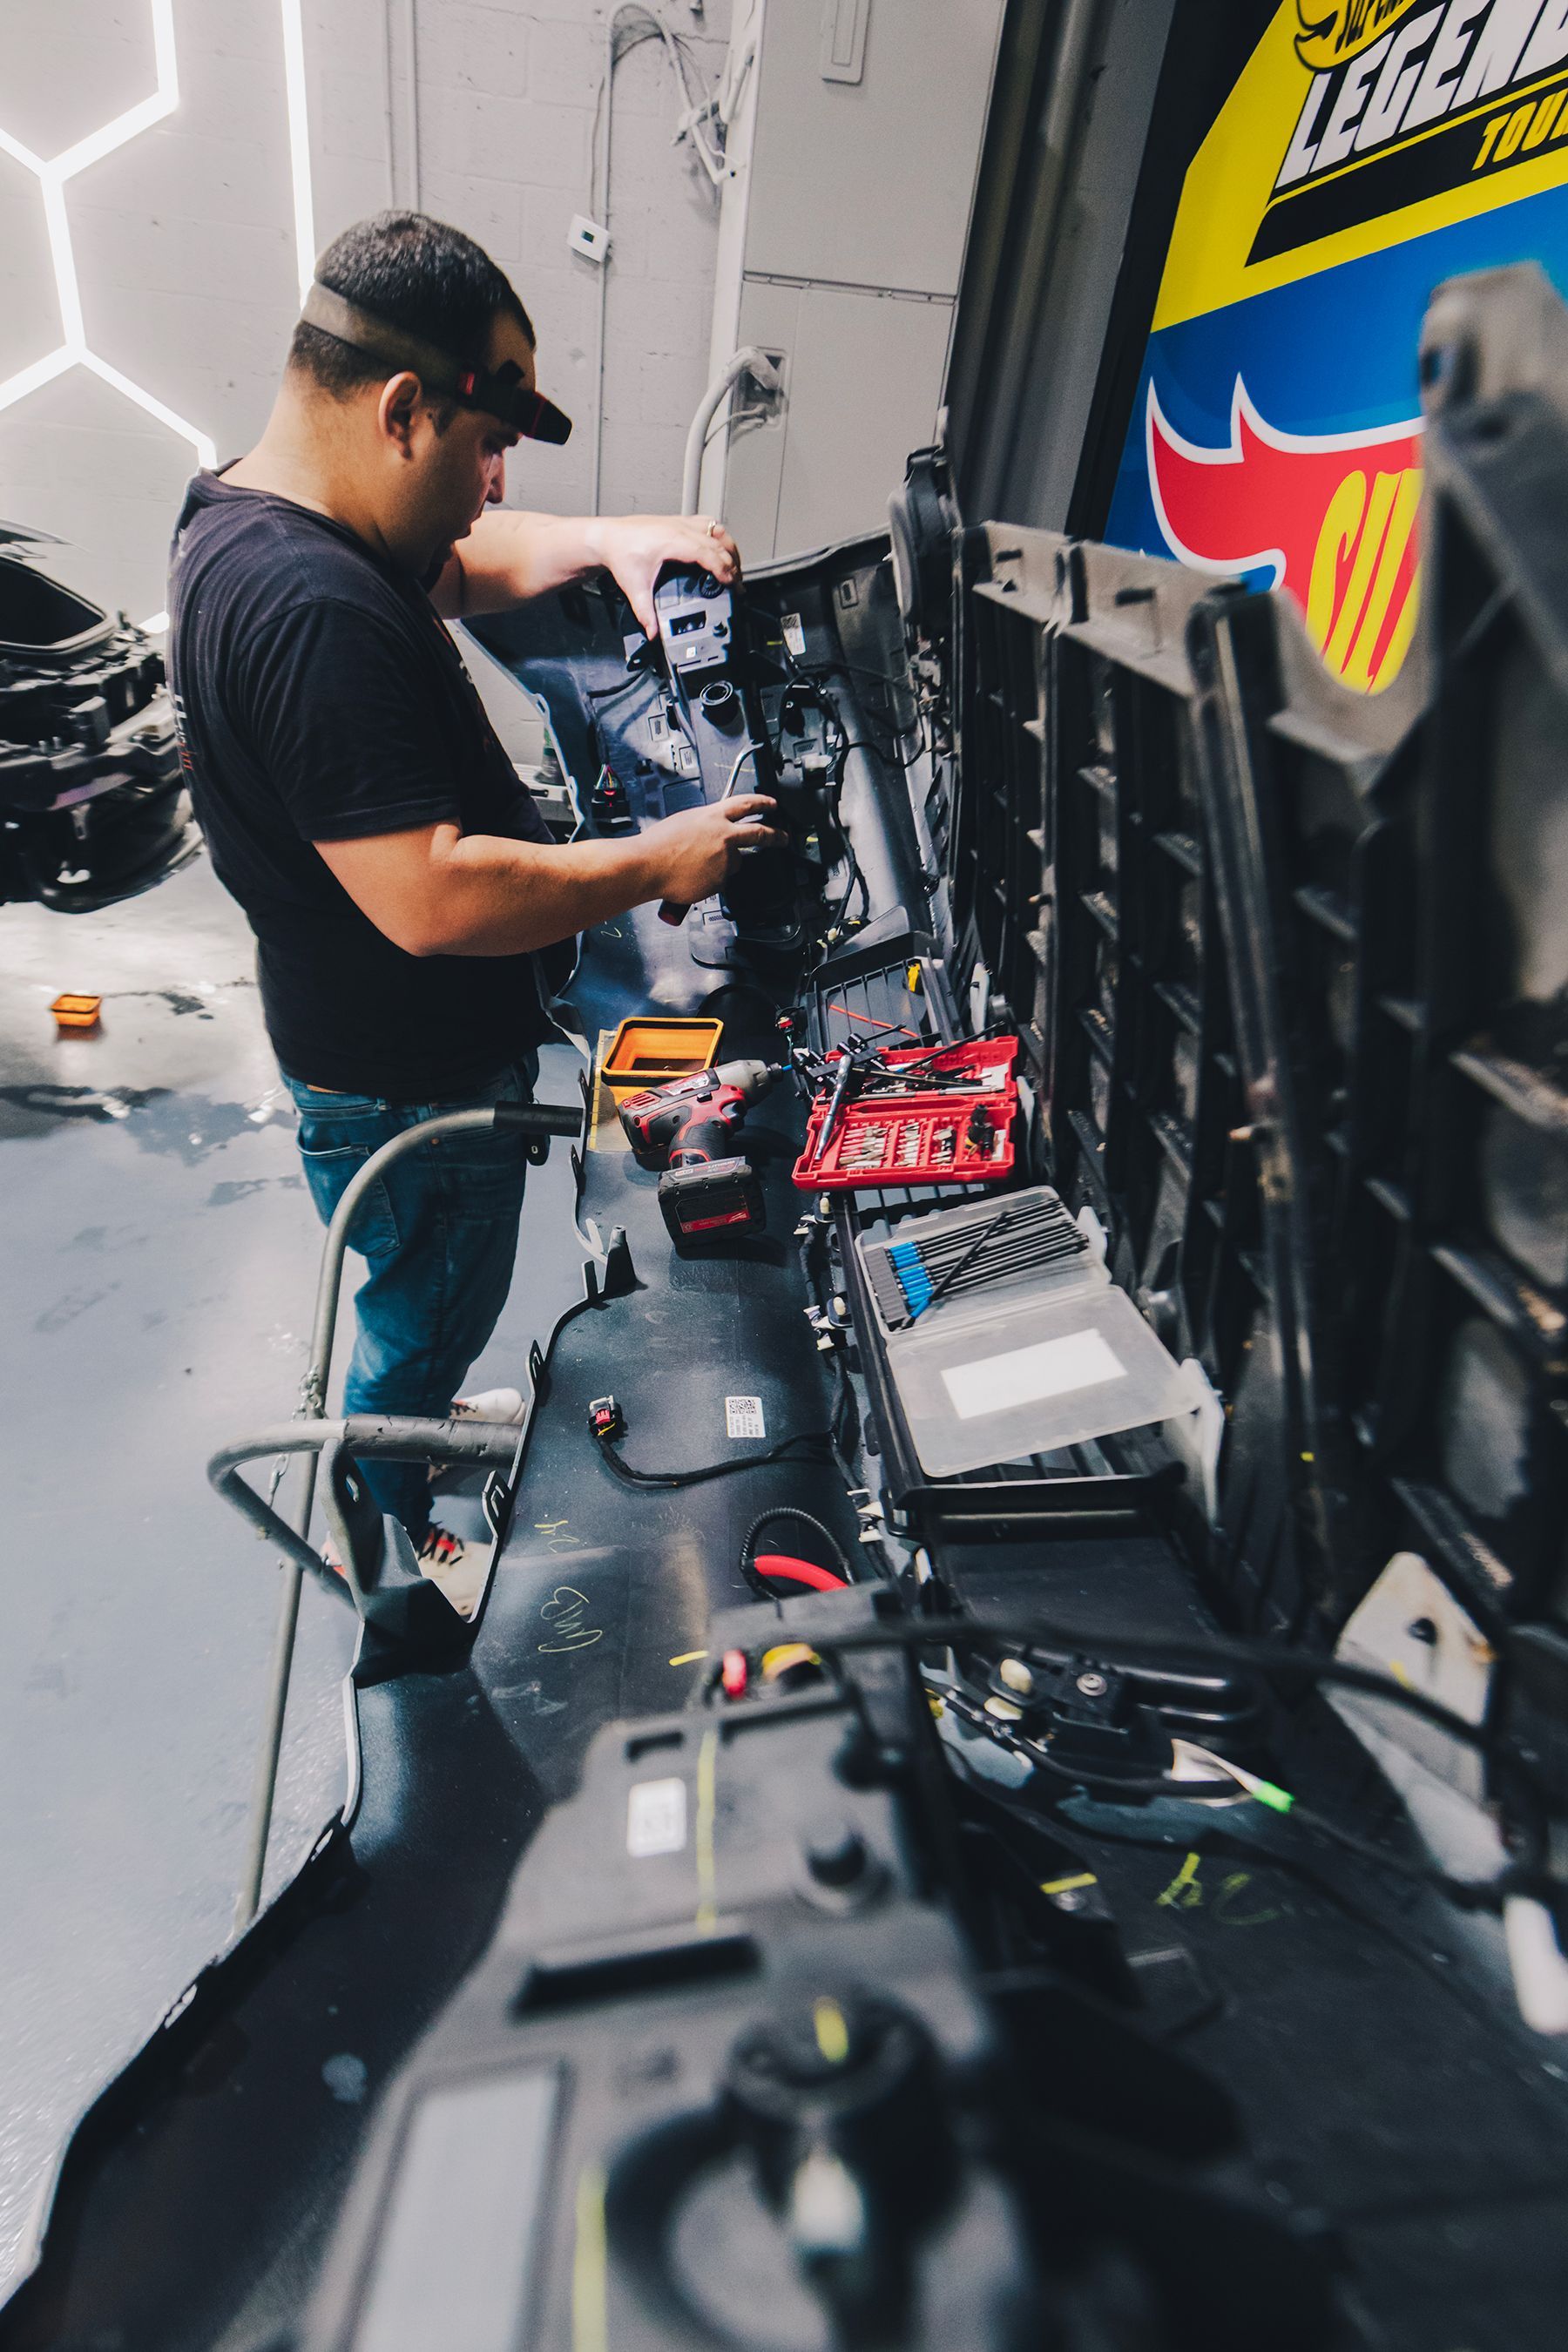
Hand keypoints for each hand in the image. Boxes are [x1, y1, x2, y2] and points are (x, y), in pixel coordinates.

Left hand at [591, 512, 740, 635]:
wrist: (608, 537)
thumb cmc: (620, 553)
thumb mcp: (634, 587)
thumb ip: (645, 612)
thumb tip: (654, 632)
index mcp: (672, 541)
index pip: (708, 552)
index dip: (723, 568)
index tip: (732, 584)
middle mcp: (679, 528)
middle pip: (718, 542)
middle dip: (732, 563)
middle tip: (737, 584)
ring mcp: (680, 522)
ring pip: (717, 529)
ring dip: (729, 546)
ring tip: (735, 566)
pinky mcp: (679, 521)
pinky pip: (708, 523)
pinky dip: (718, 535)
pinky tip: (721, 547)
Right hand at [643, 795, 779, 907]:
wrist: (648, 865)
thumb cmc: (658, 845)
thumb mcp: (685, 821)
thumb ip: (705, 824)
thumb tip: (712, 829)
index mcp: (713, 816)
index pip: (746, 804)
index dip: (762, 803)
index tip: (772, 805)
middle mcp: (723, 835)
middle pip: (759, 833)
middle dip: (776, 835)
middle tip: (783, 837)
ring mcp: (724, 859)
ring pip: (734, 862)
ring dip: (723, 864)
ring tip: (698, 865)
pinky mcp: (720, 880)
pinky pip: (721, 880)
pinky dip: (710, 879)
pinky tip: (693, 875)